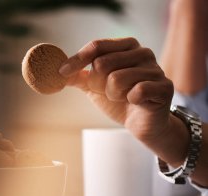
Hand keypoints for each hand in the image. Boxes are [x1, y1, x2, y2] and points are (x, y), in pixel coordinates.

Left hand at [59, 37, 173, 142]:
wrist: (141, 123)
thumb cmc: (119, 101)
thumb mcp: (94, 86)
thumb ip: (78, 77)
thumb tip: (57, 71)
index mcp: (126, 46)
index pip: (97, 46)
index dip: (77, 60)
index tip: (61, 72)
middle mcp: (143, 52)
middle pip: (102, 64)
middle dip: (97, 85)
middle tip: (108, 92)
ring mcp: (155, 69)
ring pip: (116, 79)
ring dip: (113, 95)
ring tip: (123, 97)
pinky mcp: (164, 87)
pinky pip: (136, 91)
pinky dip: (130, 101)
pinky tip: (135, 102)